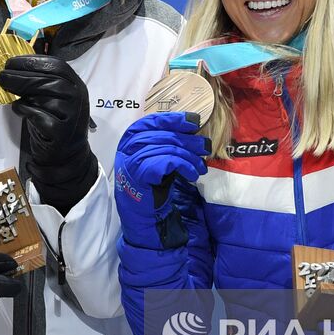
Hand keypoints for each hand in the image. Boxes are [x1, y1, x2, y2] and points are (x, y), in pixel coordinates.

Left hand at [0, 55, 96, 211]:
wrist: (66, 155)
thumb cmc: (53, 121)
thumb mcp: (50, 98)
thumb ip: (38, 83)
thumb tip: (11, 68)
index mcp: (75, 84)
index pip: (57, 65)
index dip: (33, 61)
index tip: (12, 62)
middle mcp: (77, 97)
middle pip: (49, 79)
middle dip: (21, 75)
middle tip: (1, 75)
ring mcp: (71, 115)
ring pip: (45, 96)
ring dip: (21, 90)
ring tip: (5, 89)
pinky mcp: (61, 132)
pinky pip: (39, 116)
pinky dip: (25, 110)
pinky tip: (18, 109)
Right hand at [114, 112, 209, 247]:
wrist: (140, 215)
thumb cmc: (150, 185)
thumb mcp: (156, 158)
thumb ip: (166, 142)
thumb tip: (191, 127)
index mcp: (130, 139)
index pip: (153, 121)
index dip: (174, 119)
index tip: (194, 122)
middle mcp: (128, 147)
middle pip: (164, 135)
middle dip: (188, 140)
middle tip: (205, 147)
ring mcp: (131, 160)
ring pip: (168, 148)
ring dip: (189, 156)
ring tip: (200, 166)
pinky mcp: (139, 174)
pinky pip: (167, 161)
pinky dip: (184, 166)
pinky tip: (192, 174)